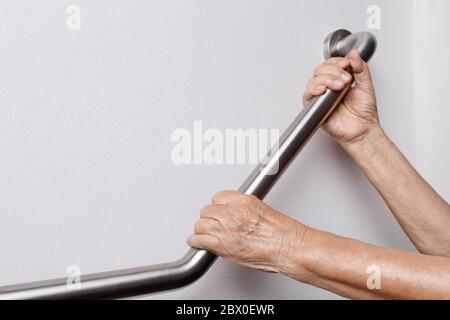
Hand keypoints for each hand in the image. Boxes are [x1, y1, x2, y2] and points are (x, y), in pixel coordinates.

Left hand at [187, 190, 306, 272]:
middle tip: (210, 223)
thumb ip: (247, 212)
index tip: (217, 211)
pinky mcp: (221, 244)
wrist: (289, 248)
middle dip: (208, 218)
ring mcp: (226, 228)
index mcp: (244, 201)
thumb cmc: (284, 234)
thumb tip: (239, 216)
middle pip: (207, 210)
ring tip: (202, 233)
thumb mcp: (264, 212)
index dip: (217, 206)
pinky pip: (199, 240)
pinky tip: (196, 242)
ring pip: (201, 224)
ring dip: (201, 229)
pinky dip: (196, 242)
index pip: (218, 197)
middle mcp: (233, 212)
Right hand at [302, 49, 379, 144]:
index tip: (346, 64)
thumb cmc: (364, 113)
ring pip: (313, 80)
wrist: (363, 130)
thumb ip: (361, 69)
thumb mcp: (367, 86)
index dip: (336, 61)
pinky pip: (307, 95)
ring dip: (326, 79)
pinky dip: (314, 89)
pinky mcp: (315, 108)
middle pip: (320, 70)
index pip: (330, 64)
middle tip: (346, 79)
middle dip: (333, 70)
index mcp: (339, 80)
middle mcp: (328, 88)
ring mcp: (321, 97)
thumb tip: (355, 54)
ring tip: (340, 86)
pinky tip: (324, 90)